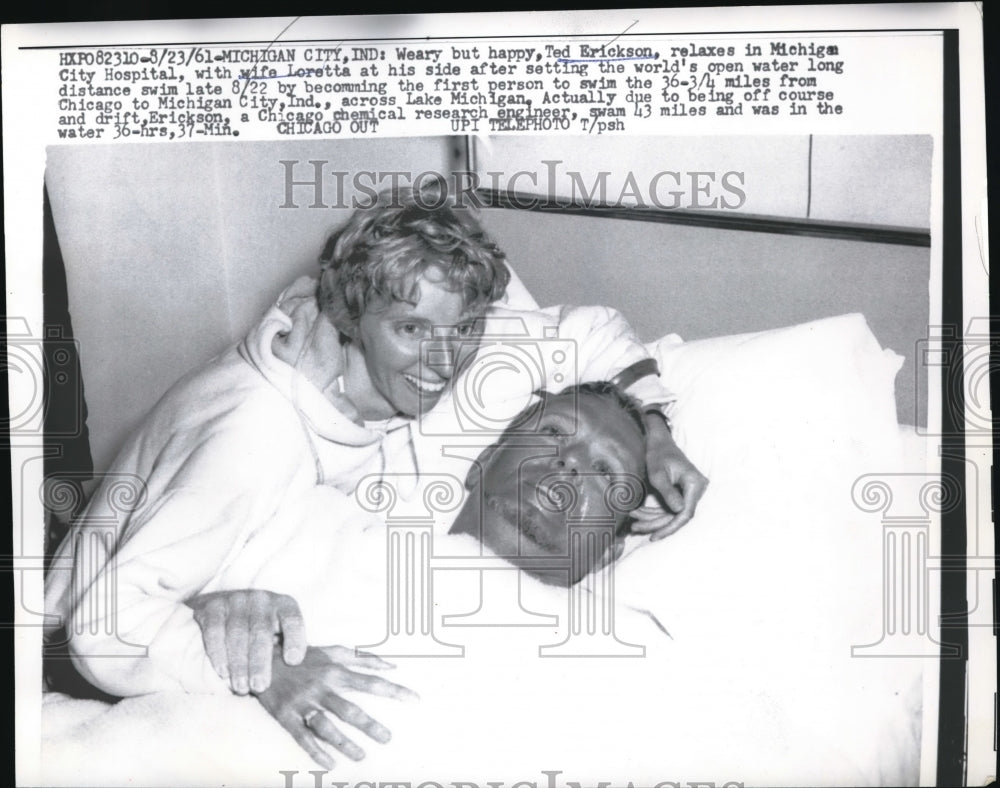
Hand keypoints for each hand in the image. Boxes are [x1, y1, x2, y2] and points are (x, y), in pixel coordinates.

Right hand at [187, 589, 306, 694]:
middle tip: (260, 686)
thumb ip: (287, 650)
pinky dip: (218, 654)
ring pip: (237, 634)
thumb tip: (300, 677)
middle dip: (260, 662)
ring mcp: (236, 600)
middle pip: (261, 631)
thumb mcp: (278, 632)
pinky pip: (215, 631)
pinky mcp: (213, 606)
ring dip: (239, 664)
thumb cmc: (258, 629)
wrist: (221, 605)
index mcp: (284, 605)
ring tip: (241, 687)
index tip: (293, 661)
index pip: (293, 620)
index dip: (295, 639)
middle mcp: (261, 599)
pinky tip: (223, 672)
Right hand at [257, 644, 417, 768]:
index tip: (413, 699)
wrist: (261, 660)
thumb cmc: (303, 657)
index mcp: (334, 671)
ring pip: (326, 726)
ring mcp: (302, 704)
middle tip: (387, 738)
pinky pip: (302, 737)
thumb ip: (362, 658)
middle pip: (349, 709)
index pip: (369, 682)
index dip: (392, 691)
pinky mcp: (286, 716)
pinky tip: (330, 762)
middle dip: (369, 725)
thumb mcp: (332, 652)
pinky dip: (316, 750)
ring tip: (361, 755)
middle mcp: (320, 688)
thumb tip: (391, 666)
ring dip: (344, 742)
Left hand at [632, 413, 708, 540]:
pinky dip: (652, 512)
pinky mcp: (679, 495)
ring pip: (670, 514)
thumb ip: (668, 492)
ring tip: (632, 523)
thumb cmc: (658, 453)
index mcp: (694, 484)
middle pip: (676, 516)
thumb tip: (679, 512)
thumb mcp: (658, 473)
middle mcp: (695, 490)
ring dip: (651, 519)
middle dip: (655, 524)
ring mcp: (688, 493)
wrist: (658, 440)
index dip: (670, 527)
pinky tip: (637, 515)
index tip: (654, 536)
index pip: (686, 513)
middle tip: (634, 528)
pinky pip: (667, 508)